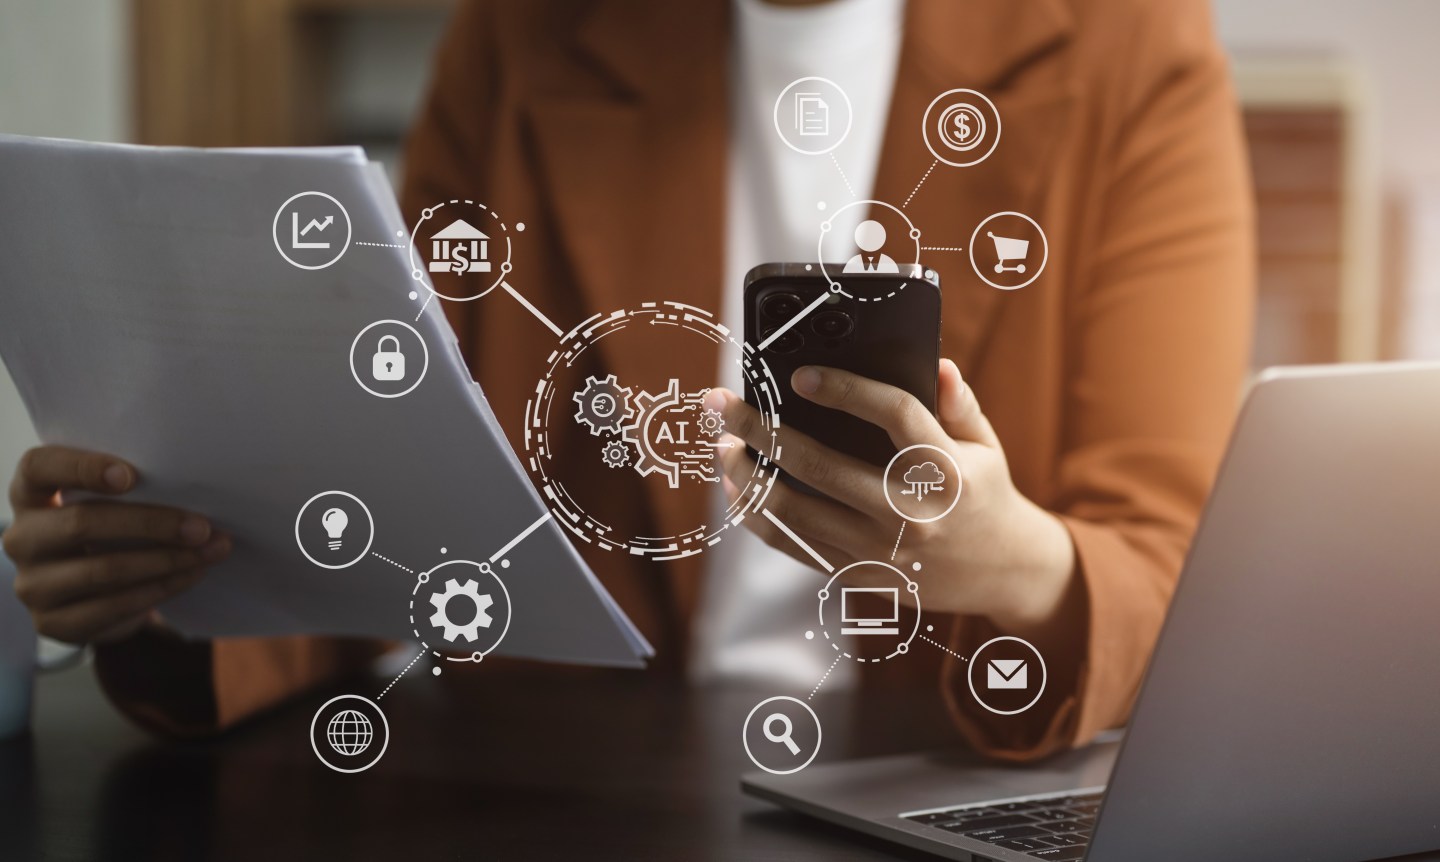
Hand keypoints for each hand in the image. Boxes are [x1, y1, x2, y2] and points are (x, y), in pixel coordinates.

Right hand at [4, 446, 229, 644]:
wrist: (97, 592)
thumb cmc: (111, 526)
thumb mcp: (112, 501)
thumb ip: (132, 487)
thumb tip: (195, 486)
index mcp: (30, 493)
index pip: (40, 467)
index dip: (82, 468)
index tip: (131, 475)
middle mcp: (21, 538)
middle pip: (81, 523)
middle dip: (150, 524)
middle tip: (201, 526)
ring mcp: (32, 585)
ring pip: (104, 569)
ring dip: (167, 561)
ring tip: (211, 550)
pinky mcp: (54, 623)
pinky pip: (114, 606)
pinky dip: (161, 588)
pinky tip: (192, 574)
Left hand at [707, 360, 1078, 638]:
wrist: (1002, 573)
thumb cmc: (983, 492)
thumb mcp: (983, 443)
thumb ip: (958, 403)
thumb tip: (936, 364)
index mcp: (948, 470)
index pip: (895, 415)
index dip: (846, 390)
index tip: (801, 374)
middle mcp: (912, 514)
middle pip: (821, 466)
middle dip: (761, 430)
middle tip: (721, 403)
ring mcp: (882, 551)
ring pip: (796, 511)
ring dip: (747, 475)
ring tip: (721, 443)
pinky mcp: (860, 576)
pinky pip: (794, 545)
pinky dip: (757, 516)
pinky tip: (736, 488)